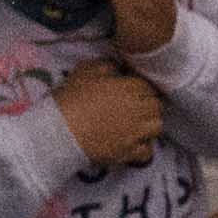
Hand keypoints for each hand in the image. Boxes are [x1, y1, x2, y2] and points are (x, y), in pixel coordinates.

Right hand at [50, 65, 166, 171]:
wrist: (60, 131)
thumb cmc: (72, 97)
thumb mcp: (86, 70)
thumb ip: (107, 65)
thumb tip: (119, 68)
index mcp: (130, 87)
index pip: (148, 86)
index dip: (139, 88)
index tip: (130, 92)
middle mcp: (139, 109)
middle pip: (156, 105)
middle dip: (148, 104)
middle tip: (134, 107)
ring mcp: (136, 132)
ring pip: (157, 126)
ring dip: (149, 124)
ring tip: (137, 125)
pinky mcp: (128, 152)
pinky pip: (147, 152)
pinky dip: (143, 148)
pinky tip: (133, 144)